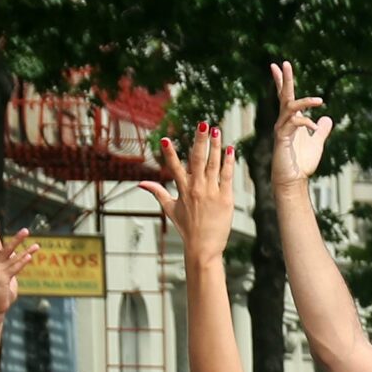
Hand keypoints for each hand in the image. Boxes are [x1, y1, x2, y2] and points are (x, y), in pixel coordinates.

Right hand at [0, 224, 39, 322]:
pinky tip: (28, 256)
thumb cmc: (4, 293)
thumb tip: (21, 256)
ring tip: (37, 245)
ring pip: (12, 257)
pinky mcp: (2, 279)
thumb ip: (14, 266)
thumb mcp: (11, 276)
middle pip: (5, 247)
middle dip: (16, 239)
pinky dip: (21, 262)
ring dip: (25, 251)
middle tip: (26, 230)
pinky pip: (14, 269)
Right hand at [140, 122, 235, 261]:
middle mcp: (197, 188)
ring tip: (217, 130)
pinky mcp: (226, 199)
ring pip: (214, 165)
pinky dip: (229, 163)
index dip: (170, 153)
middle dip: (200, 140)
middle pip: (197, 159)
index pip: (174, 167)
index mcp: (182, 190)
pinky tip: (230, 149)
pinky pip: (227, 177)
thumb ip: (157, 193)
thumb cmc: (187, 229)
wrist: (204, 247)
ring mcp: (212, 193)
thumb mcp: (170, 209)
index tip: (166, 139)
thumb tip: (141, 183)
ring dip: (215, 146)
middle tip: (203, 124)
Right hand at [266, 62, 333, 188]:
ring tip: (319, 101)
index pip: (286, 97)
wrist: (293, 180)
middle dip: (285, 80)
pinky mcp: (282, 138)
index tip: (281, 65)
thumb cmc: (302, 164)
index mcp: (291, 121)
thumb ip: (321, 131)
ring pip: (289, 108)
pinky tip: (315, 127)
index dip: (283, 82)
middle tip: (285, 63)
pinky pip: (293, 124)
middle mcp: (284, 122)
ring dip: (305, 102)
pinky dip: (306, 123)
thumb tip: (328, 118)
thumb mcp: (316, 144)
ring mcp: (282, 129)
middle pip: (283, 96)